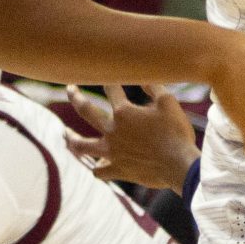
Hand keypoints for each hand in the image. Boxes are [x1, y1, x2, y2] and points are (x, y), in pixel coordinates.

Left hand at [64, 82, 200, 188]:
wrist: (179, 165)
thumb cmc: (176, 132)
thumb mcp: (168, 103)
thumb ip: (152, 87)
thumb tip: (141, 77)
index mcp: (124, 112)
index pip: (111, 89)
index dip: (109, 79)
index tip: (107, 73)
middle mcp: (113, 131)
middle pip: (86, 110)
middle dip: (76, 97)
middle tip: (70, 89)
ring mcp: (112, 152)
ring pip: (81, 145)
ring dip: (71, 138)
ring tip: (65, 134)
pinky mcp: (117, 170)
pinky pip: (99, 171)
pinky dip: (98, 166)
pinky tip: (98, 163)